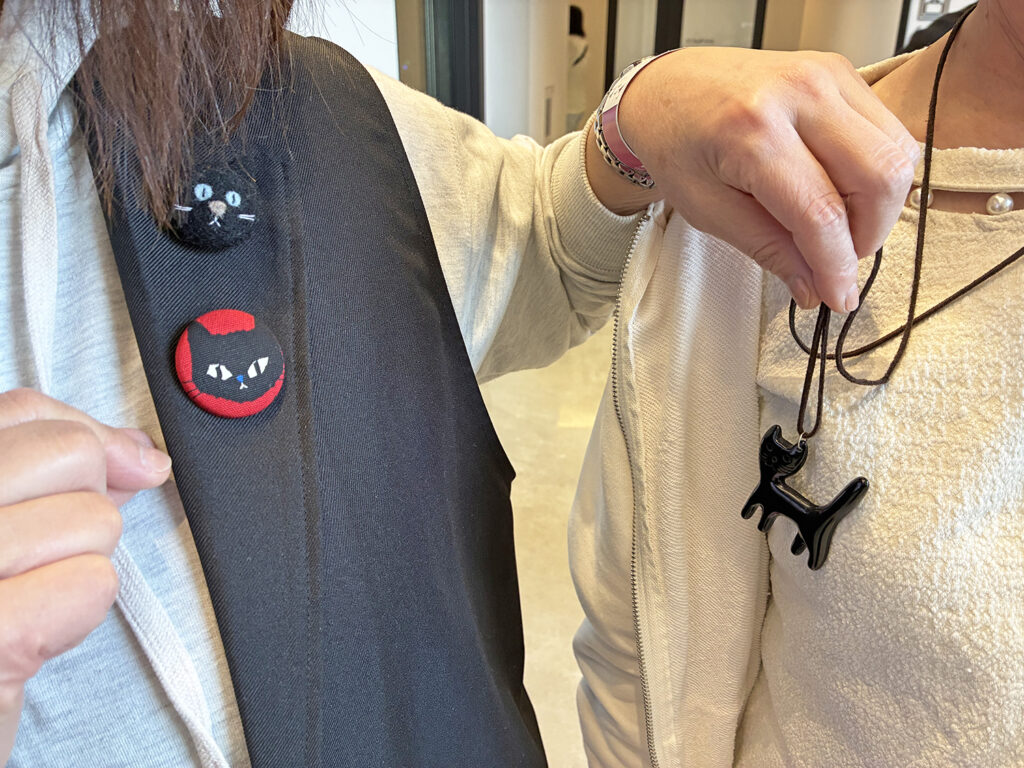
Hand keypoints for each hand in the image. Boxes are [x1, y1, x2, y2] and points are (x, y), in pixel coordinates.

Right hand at [0, 389, 171, 761]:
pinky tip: (35, 633)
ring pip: (94, 518)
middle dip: (86, 503)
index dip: (84, 435)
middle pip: (68, 451)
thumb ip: (49, 475)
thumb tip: (138, 453)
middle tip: (44, 554)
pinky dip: (80, 610)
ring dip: (79, 565)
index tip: (113, 465)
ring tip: (26, 599)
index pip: (22, 410)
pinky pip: (94, 580)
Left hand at [619, 47, 919, 311]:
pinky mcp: (842, 71)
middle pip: (880, 177)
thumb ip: (767, 248)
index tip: (838, 297)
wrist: (668, 85)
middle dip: (868, 234)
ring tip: (836, 224)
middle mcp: (800, 94)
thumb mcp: (706, 209)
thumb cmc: (677, 143)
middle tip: (837, 258)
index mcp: (754, 132)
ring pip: (898, 153)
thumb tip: (814, 287)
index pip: (821, 213)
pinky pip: (889, 131)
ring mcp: (827, 75)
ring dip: (878, 205)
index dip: (837, 265)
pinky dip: (876, 171)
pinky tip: (840, 188)